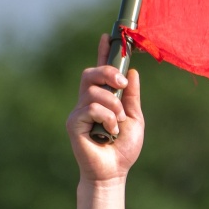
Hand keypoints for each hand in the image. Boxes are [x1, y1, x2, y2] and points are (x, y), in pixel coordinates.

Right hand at [67, 34, 144, 182]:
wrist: (113, 172)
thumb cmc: (123, 149)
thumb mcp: (135, 118)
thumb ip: (132, 97)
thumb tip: (133, 73)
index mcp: (102, 99)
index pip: (100, 72)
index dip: (102, 54)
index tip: (107, 37)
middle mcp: (87, 102)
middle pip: (90, 73)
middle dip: (108, 73)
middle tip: (122, 85)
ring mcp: (79, 112)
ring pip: (94, 92)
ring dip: (113, 106)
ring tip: (118, 124)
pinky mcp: (74, 123)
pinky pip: (92, 108)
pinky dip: (107, 118)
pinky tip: (109, 132)